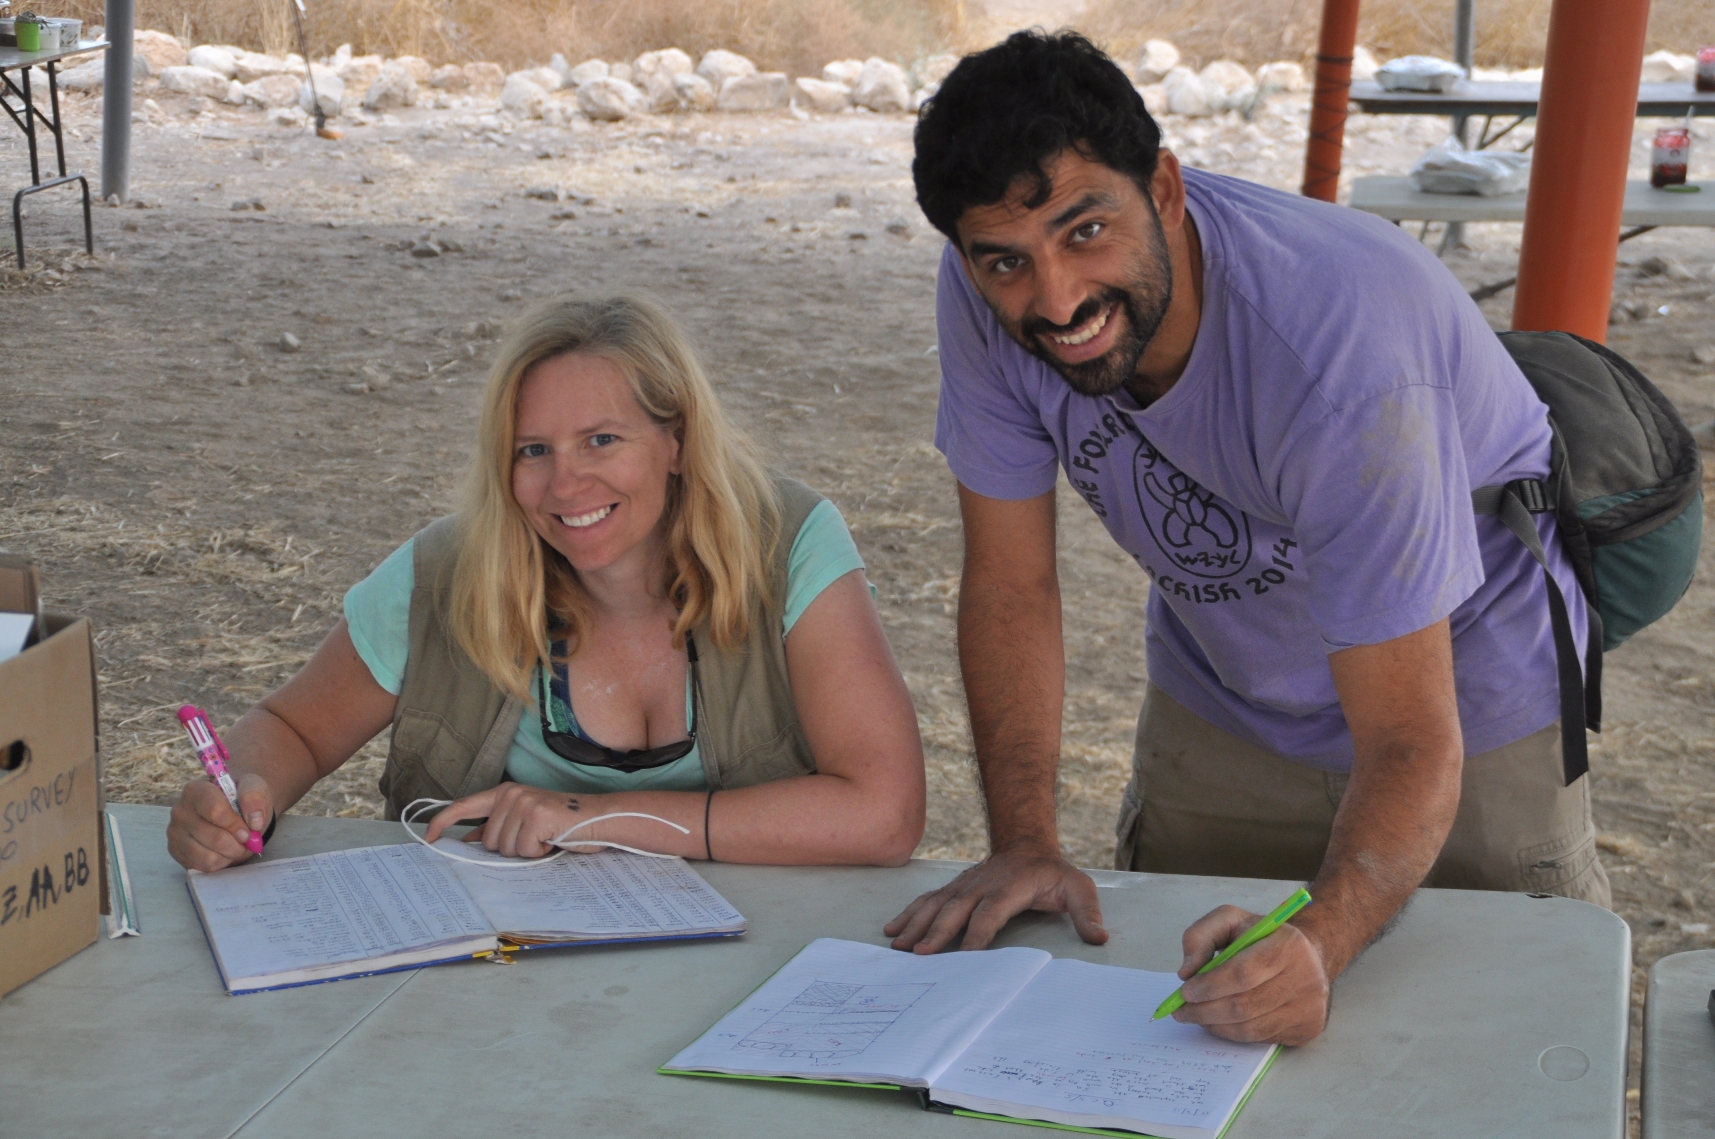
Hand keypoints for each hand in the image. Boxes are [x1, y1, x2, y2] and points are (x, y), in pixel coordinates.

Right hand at [167, 773, 272, 871]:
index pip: (215, 812)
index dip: (236, 824)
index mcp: (195, 790)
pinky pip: (203, 866)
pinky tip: (224, 851)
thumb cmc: (240, 797)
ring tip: (236, 844)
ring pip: (208, 856)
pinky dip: (220, 862)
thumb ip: (254, 797)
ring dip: (230, 854)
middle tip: (247, 839)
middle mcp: (180, 811)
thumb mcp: (253, 787)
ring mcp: (175, 833)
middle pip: (215, 838)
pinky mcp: (176, 851)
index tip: (249, 829)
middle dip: (238, 843)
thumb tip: (255, 822)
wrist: (231, 809)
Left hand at [422, 784, 598, 856]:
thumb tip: (471, 840)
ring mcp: (523, 803)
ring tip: (546, 838)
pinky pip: (524, 850)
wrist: (598, 818)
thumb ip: (498, 826)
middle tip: (535, 838)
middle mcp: (511, 794)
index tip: (429, 838)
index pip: (464, 805)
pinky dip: (539, 852)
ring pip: (505, 849)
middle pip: (488, 841)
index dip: (443, 822)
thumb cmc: (563, 823)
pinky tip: (552, 840)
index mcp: (505, 792)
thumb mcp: (524, 821)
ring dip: (526, 851)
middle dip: (509, 848)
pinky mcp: (536, 816)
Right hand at [884, 843, 1106, 952]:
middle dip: (936, 931)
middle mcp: (982, 885)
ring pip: (936, 904)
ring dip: (915, 923)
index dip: (978, 933)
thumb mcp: (1078, 887)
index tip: (965, 956)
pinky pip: (928, 900)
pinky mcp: (954, 888)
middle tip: (919, 954)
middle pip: (956, 909)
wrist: (1028, 843)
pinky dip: (909, 913)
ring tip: (897, 944)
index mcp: (1011, 887)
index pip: (991, 912)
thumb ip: (1087, 912)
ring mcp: (965, 885)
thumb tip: (1100, 937)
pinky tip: (892, 929)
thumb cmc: (1053, 873)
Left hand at [1171, 905, 1331, 1045]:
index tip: (1184, 992)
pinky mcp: (1308, 1028)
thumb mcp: (1230, 920)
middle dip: (1206, 1011)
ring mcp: (1310, 1007)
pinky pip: (1262, 1039)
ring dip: (1216, 1026)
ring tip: (1195, 1017)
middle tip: (1181, 1011)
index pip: (1243, 973)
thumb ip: (1200, 936)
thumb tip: (1186, 972)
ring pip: (1252, 1028)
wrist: (1308, 954)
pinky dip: (1234, 1034)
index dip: (1210, 985)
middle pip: (1245, 1005)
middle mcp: (1306, 978)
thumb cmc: (1262, 937)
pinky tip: (1219, 1022)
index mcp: (1288, 945)